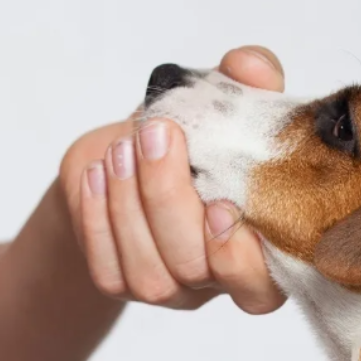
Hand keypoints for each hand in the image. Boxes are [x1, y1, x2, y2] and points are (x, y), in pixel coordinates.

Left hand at [58, 45, 285, 313]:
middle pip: (196, 271)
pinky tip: (96, 174)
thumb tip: (254, 68)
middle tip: (157, 135)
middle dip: (169, 202)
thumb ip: (249, 82)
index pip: (261, 290)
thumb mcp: (227, 101)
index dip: (239, 259)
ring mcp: (173, 292)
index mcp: (263, 255)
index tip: (220, 203)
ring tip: (121, 148)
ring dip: (130, 207)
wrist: (133, 155)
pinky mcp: (124, 284)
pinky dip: (98, 219)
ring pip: (151, 276)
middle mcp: (220, 284)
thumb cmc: (197, 138)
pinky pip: (108, 270)